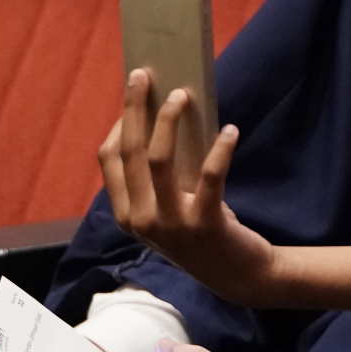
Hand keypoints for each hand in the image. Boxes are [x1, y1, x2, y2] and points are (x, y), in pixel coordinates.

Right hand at [98, 69, 281, 305]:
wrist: (240, 276)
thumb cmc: (205, 231)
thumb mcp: (172, 207)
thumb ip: (161, 176)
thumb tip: (166, 115)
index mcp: (126, 214)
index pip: (110, 159)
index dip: (119, 122)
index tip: (133, 91)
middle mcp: (140, 220)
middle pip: (130, 152)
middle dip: (135, 108)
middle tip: (145, 74)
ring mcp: (170, 224)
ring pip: (158, 159)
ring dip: (168, 120)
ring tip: (184, 94)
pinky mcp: (205, 224)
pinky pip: (210, 176)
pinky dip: (221, 149)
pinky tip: (231, 130)